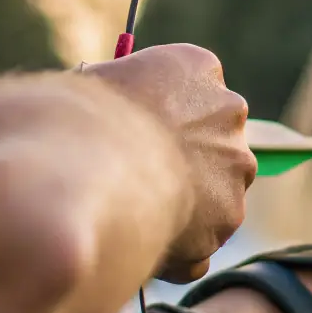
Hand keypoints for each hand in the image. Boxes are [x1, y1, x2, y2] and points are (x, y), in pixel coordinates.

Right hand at [83, 44, 256, 282]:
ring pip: (216, 188)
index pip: (192, 88)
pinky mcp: (229, 215)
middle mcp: (229, 110)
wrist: (89, 167)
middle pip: (212, 138)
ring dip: (189, 202)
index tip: (144, 132)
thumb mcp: (95, 87)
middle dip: (187, 160)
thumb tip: (110, 112)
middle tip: (143, 180)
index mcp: (196, 67)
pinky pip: (206, 234)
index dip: (165, 115)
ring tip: (138, 215)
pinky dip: (182, 245)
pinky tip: (145, 244)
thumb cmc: (76, 121)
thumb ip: (120, 97)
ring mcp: (236, 164)